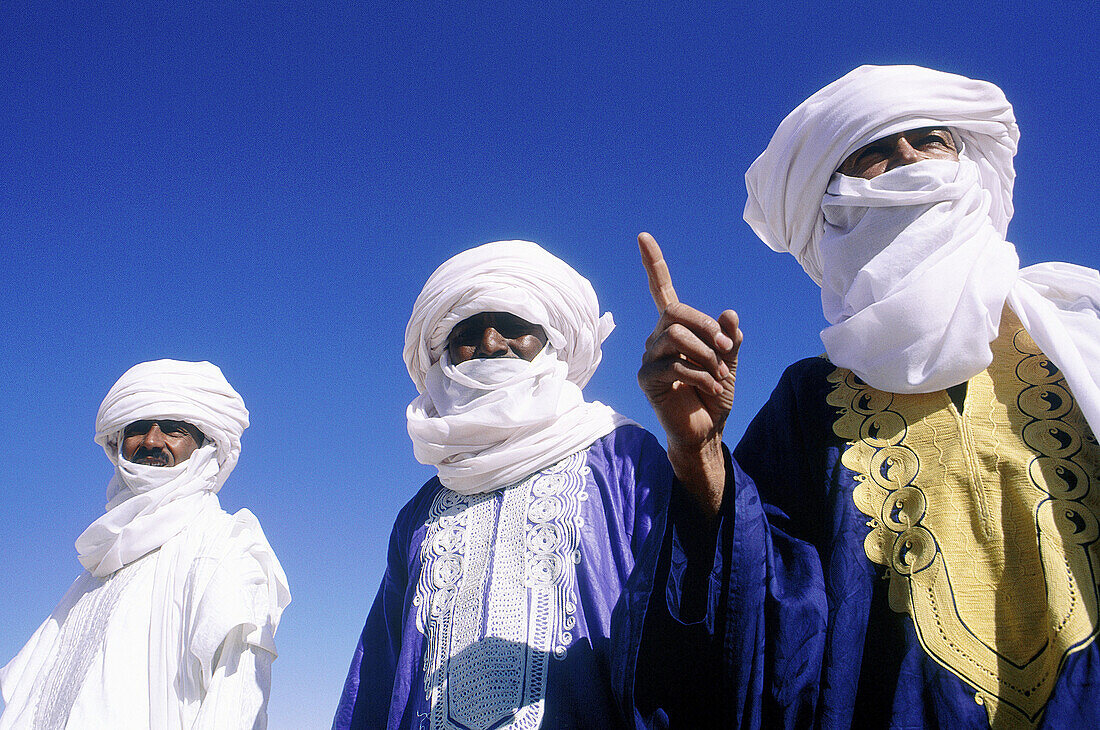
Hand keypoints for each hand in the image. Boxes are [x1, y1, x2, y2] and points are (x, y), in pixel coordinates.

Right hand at [637, 232, 740, 516]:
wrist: (705, 432)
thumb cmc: (714, 396)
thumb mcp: (729, 363)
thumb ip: (730, 339)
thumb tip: (729, 312)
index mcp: (676, 329)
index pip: (661, 290)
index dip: (653, 264)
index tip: (642, 236)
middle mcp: (657, 338)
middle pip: (674, 312)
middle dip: (705, 327)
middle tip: (726, 350)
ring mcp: (649, 358)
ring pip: (674, 337)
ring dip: (705, 355)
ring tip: (719, 374)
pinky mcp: (647, 379)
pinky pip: (674, 366)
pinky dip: (701, 376)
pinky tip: (712, 388)